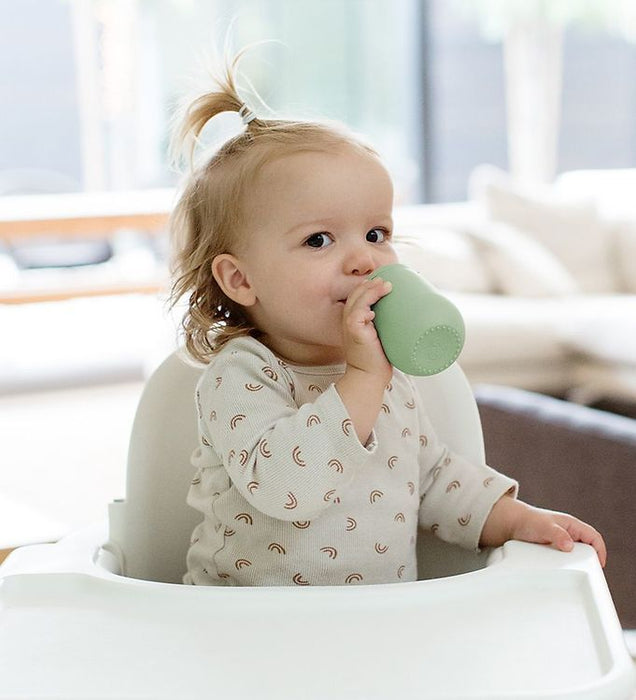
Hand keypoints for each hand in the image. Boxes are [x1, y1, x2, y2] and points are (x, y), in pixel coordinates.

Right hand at [335, 278, 392, 443]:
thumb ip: (392, 325)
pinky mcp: (354, 334)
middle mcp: (349, 319)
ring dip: (371, 290)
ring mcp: (350, 326)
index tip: (388, 280)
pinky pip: (356, 315)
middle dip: (372, 283)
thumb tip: (418, 316)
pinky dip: (364, 307)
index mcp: (355, 318)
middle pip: (357, 293)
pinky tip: (374, 308)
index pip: (358, 295)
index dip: (370, 284)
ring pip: (356, 300)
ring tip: (386, 286)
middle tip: (390, 281)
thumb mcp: (384, 337)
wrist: (369, 378)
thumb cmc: (379, 360)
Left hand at [480, 496, 606, 566]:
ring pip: (576, 554)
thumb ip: (556, 534)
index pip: (593, 537)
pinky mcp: (553, 549)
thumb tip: (569, 545)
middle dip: (590, 560)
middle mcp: (568, 533)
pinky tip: (562, 572)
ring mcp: (561, 541)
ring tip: (575, 575)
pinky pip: (564, 558)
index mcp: (571, 525)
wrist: (509, 523)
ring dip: (577, 564)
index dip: (600, 550)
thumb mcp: (543, 527)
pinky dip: (566, 565)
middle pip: (587, 548)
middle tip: (588, 574)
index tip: (599, 564)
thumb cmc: (527, 520)